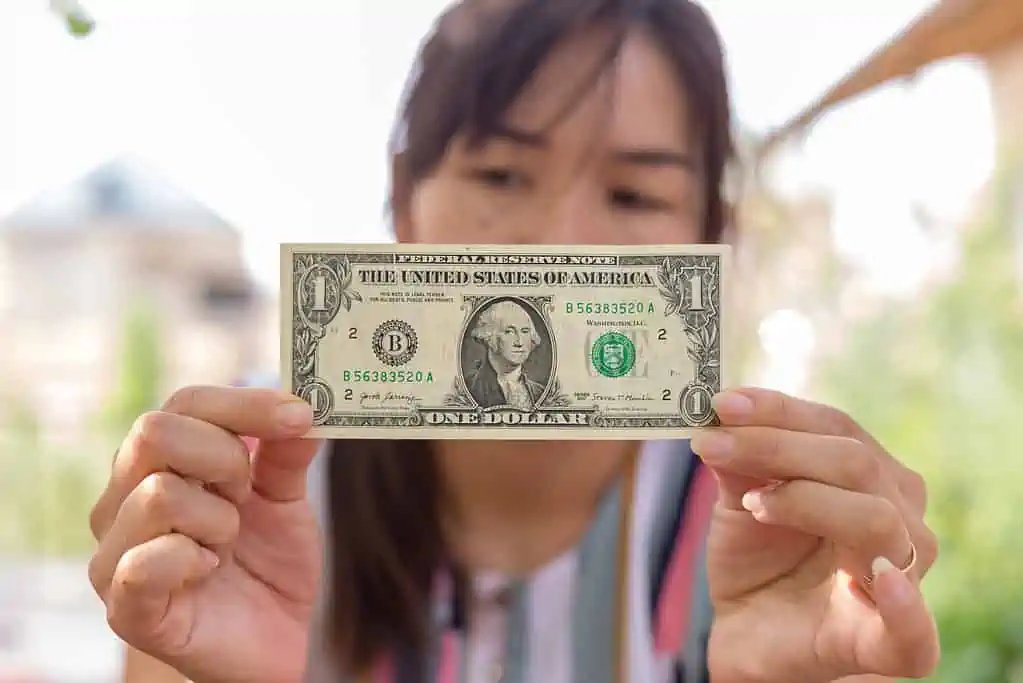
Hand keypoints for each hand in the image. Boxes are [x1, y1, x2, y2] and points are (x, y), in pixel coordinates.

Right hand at [88, 386, 322, 682]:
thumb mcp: (286, 500)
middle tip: (248, 494)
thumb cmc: (269, 565)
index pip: (187, 403)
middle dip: (225, 458)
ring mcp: (117, 551)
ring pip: (158, 494)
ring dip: (218, 519)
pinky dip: (192, 560)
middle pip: (156, 431)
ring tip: (228, 544)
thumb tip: (299, 402)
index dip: (245, 404)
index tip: (300, 416)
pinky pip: (144, 562)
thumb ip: (286, 452)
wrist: (274, 642)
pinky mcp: (124, 607)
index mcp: (163, 462)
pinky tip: (208, 571)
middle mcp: (125, 498)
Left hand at [692, 387, 939, 682]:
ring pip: (876, 519)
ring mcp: (902, 580)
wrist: (750, 634)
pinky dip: (905, 606)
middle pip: (853, 463)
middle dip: (775, 447)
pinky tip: (882, 578)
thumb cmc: (757, 558)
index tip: (722, 404)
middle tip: (712, 444)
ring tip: (753, 504)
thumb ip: (738, 461)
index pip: (835, 428)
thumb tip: (719, 416)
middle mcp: (901, 519)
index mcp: (872, 477)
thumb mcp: (740, 499)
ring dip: (806, 501)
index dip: (779, 411)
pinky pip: (914, 631)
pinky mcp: (891, 644)